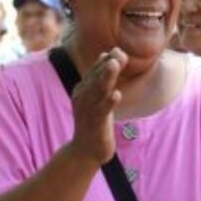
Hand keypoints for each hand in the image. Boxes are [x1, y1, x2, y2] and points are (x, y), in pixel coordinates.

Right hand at [69, 48, 124, 164]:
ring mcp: (89, 110)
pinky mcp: (95, 124)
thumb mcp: (97, 98)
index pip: (94, 72)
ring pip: (99, 91)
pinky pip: (102, 111)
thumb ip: (102, 79)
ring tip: (114, 64)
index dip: (105, 61)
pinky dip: (109, 102)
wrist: (84, 151)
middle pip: (96, 78)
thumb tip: (108, 56)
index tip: (118, 50)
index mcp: (83, 90)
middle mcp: (83, 98)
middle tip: (118, 52)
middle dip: (107, 65)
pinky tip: (116, 94)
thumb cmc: (93, 122)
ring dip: (106, 77)